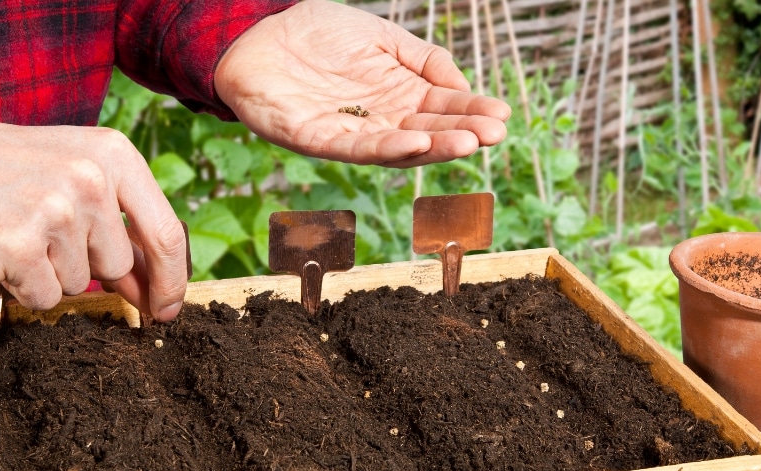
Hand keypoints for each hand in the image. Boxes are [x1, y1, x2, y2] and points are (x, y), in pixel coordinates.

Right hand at [0, 84, 187, 320]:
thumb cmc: (3, 169)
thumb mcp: (74, 172)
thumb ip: (119, 223)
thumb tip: (154, 289)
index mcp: (114, 156)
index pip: (166, 234)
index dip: (172, 281)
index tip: (169, 308)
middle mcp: (91, 181)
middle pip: (117, 265)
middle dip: (87, 267)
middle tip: (43, 234)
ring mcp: (55, 213)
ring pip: (78, 284)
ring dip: (49, 273)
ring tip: (16, 230)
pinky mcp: (19, 246)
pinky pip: (43, 298)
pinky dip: (22, 286)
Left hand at [215, 0, 510, 168]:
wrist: (259, 31)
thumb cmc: (319, 33)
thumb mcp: (383, 38)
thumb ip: (423, 60)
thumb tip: (462, 86)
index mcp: (397, 96)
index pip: (443, 109)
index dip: (472, 113)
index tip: (502, 116)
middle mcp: (379, 120)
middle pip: (428, 133)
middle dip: (462, 133)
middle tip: (494, 134)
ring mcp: (350, 132)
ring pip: (398, 147)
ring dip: (433, 148)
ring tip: (467, 143)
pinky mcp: (317, 139)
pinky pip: (355, 149)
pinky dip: (386, 148)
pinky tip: (414, 143)